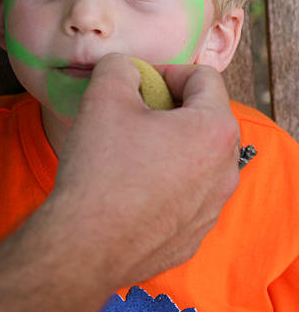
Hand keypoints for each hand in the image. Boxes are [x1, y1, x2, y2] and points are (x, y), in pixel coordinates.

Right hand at [53, 54, 238, 288]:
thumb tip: (127, 69)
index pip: (204, 77)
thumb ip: (121, 67)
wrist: (85, 244)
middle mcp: (225, 170)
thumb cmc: (100, 167)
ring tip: (130, 149)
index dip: (168, 70)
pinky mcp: (193, 234)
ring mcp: (211, 207)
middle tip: (134, 112)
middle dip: (171, 107)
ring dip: (169, 144)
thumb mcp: (104, 95)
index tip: (140, 82)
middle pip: (205, 118)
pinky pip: (186, 194)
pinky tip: (131, 186)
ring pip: (197, 157)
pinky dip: (165, 181)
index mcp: (214, 130)